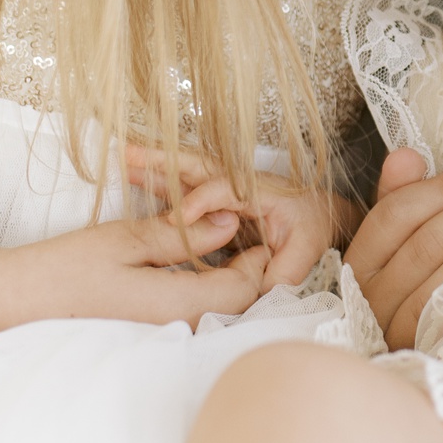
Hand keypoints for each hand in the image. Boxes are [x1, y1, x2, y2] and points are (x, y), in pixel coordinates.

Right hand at [0, 183, 274, 335]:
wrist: (5, 307)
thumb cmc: (61, 270)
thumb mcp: (125, 240)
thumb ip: (181, 235)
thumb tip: (229, 223)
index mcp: (176, 307)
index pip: (243, 289)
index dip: (256, 259)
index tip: (253, 231)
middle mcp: (173, 333)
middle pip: (233, 308)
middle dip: (244, 274)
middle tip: (239, 237)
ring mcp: (156, 344)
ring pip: (210, 317)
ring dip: (220, 286)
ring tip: (211, 249)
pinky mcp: (139, 345)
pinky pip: (184, 323)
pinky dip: (194, 298)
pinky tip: (178, 273)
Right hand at [123, 144, 348, 288]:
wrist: (318, 214)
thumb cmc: (311, 228)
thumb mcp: (305, 252)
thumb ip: (283, 271)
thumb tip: (259, 289)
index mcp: (263, 193)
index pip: (228, 190)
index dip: (203, 201)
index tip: (178, 217)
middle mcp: (239, 184)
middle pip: (199, 168)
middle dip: (164, 162)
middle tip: (129, 153)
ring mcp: (224, 189)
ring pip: (186, 175)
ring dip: (155, 167)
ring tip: (123, 157)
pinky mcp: (215, 200)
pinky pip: (183, 188)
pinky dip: (160, 182)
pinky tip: (134, 176)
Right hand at [344, 148, 442, 349]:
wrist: (409, 362)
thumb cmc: (411, 279)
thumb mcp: (399, 236)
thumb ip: (402, 195)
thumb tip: (408, 156)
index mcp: (360, 260)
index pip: (392, 216)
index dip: (438, 189)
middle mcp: (368, 295)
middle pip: (419, 245)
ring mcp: (389, 328)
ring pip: (428, 283)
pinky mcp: (415, 351)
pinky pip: (439, 317)